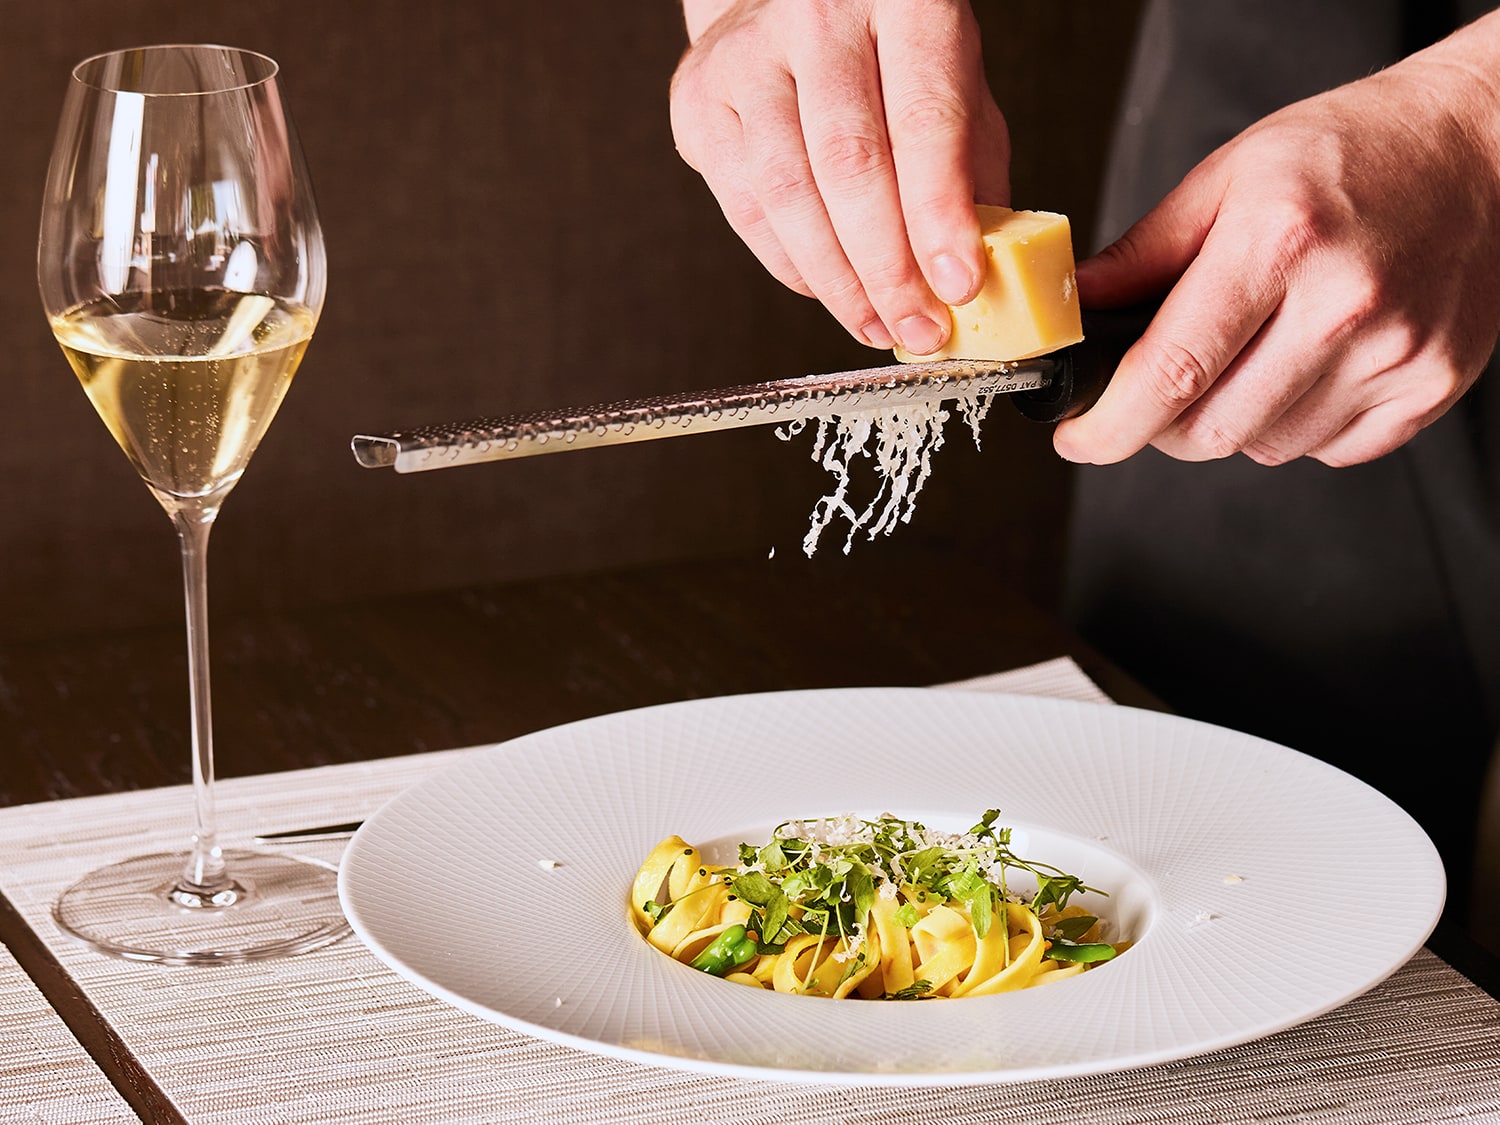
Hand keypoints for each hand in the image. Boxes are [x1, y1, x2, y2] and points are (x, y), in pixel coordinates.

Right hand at [670, 0, 1007, 354]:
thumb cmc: (885, 49)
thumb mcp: (955, 81)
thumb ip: (972, 166)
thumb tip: (983, 270)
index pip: (924, 120)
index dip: (939, 216)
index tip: (957, 286)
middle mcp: (815, 16)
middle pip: (849, 165)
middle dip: (887, 268)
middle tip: (917, 327)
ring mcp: (745, 57)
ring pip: (788, 194)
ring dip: (837, 281)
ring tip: (875, 323)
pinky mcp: (699, 101)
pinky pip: (745, 208)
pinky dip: (791, 265)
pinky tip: (828, 288)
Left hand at [1056, 13, 1499, 467]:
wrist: (1481, 148)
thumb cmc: (1354, 152)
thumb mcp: (1229, 176)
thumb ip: (1142, 254)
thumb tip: (1076, 311)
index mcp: (1280, 241)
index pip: (1170, 371)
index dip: (1109, 423)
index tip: (1078, 437)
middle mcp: (1345, 303)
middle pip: (1211, 428)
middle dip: (1161, 425)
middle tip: (1160, 386)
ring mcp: (1397, 353)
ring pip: (1265, 448)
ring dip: (1232, 422)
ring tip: (1251, 352)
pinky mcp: (1431, 386)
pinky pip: (1328, 451)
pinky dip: (1296, 426)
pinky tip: (1306, 364)